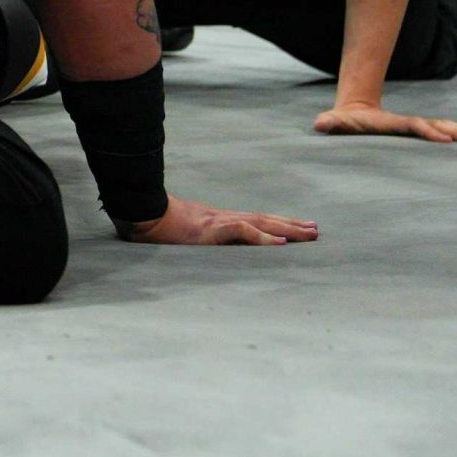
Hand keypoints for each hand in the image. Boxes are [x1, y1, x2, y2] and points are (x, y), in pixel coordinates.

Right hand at [116, 192, 317, 245]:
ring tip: (309, 234)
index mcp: (217, 220)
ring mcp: (219, 222)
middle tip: (316, 230)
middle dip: (291, 226)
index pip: (254, 221)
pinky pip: (243, 233)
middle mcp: (223, 218)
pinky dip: (263, 238)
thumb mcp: (181, 231)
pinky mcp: (212, 230)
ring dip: (287, 230)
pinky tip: (280, 244)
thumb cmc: (155, 222)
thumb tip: (200, 240)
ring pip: (261, 224)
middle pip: (264, 220)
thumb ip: (196, 235)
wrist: (140, 213)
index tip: (297, 228)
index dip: (276, 224)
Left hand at [313, 103, 456, 141]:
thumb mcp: (334, 122)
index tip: (443, 139)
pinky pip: (442, 133)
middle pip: (434, 125)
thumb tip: (318, 124)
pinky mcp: (420, 133)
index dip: (426, 131)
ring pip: (442, 127)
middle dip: (455, 130)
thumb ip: (329, 123)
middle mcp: (407, 124)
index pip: (412, 126)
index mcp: (391, 124)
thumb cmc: (343, 123)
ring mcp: (415, 127)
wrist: (355, 111)